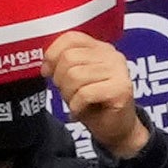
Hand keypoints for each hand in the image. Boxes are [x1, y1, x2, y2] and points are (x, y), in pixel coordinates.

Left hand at [46, 29, 146, 158]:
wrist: (116, 129)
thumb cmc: (93, 102)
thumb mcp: (75, 77)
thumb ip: (63, 63)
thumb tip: (45, 63)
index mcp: (100, 48)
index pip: (71, 38)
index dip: (53, 54)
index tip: (48, 72)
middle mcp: (112, 56)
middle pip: (69, 58)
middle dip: (60, 79)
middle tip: (67, 92)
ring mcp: (119, 71)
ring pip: (75, 76)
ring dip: (68, 94)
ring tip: (76, 102)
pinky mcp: (121, 89)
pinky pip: (85, 93)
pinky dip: (76, 106)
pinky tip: (80, 111)